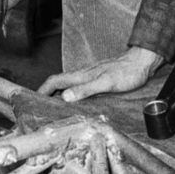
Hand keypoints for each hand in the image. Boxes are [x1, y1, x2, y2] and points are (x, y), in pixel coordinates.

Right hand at [38, 47, 162, 101]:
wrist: (142, 63)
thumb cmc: (126, 72)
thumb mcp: (106, 83)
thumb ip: (86, 89)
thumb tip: (65, 97)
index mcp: (81, 75)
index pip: (54, 81)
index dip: (41, 90)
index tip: (32, 100)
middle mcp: (83, 75)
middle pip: (58, 84)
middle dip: (46, 94)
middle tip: (40, 108)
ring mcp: (90, 77)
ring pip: (68, 86)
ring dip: (59, 96)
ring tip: (54, 110)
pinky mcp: (98, 80)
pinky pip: (79, 89)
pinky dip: (72, 97)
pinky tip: (77, 105)